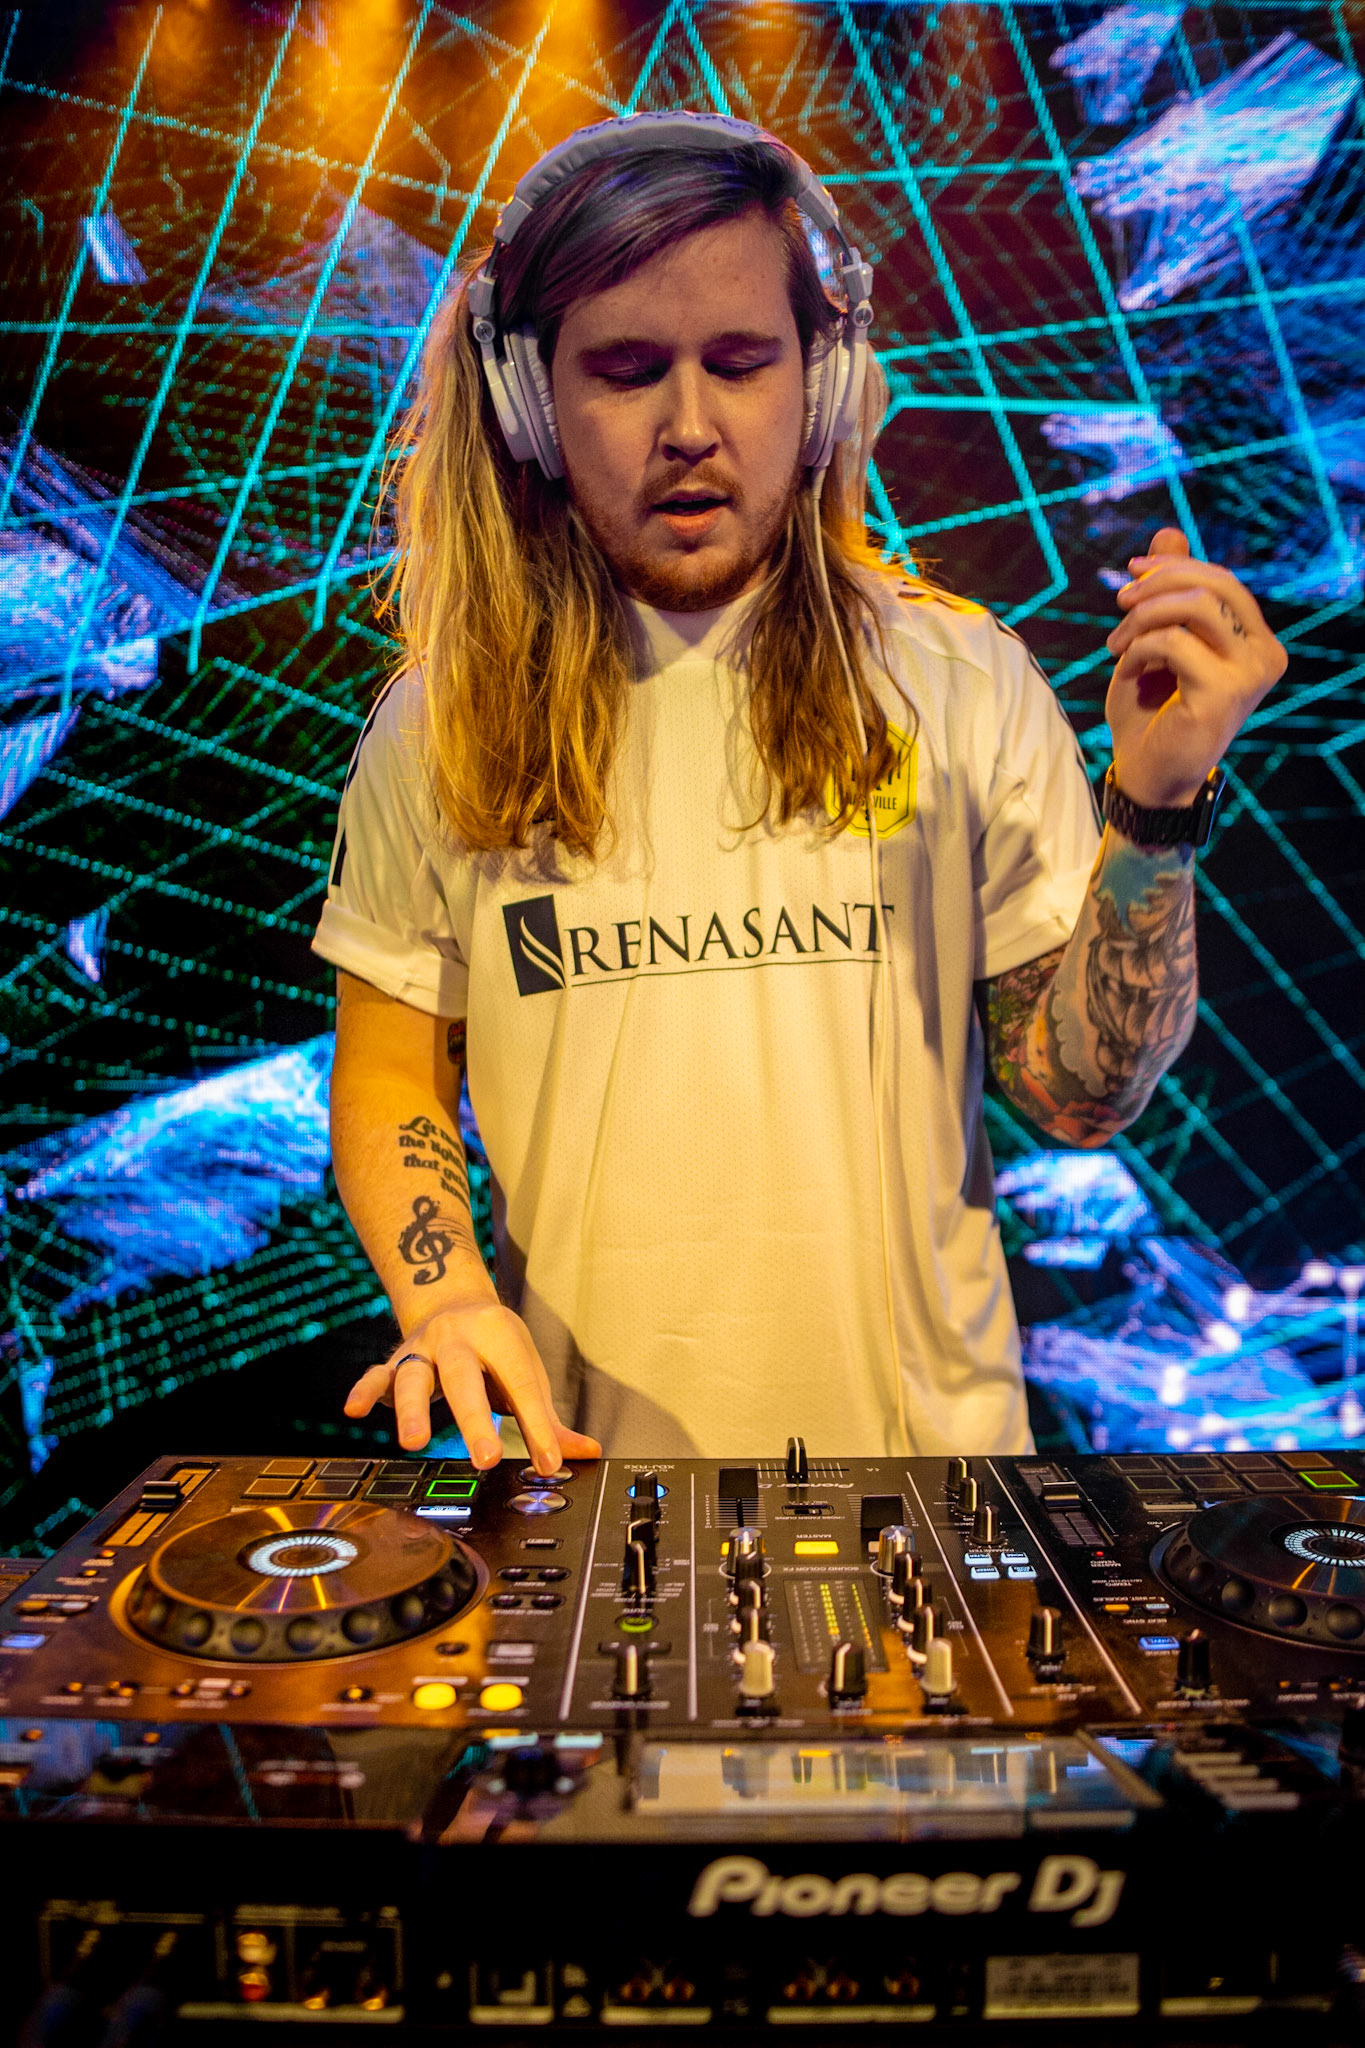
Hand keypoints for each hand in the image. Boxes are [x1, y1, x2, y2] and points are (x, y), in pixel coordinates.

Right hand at [344, 1292, 601, 1474]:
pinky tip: (355, 1410)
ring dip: (412, 1408)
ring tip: (413, 1442)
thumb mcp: (526, 1371)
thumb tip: (585, 1452)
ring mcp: (423, 1348)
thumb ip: (549, 1419)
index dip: (537, 1426)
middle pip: (464, 1378)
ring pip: (414, 1376)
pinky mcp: (396, 1361)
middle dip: (474, 1419)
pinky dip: (365, 1390)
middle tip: (485, 1458)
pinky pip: (377, 1375)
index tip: (550, 1463)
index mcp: (499, 1337)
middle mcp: (457, 1339)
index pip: (521, 1384)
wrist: (452, 1299)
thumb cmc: (495, 1347)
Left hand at [1104, 528, 1285, 808]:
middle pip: (1215, 584)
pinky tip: (1126, 673)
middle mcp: (1265, 655)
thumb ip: (1169, 591)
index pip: (1222, 581)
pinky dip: (1138, 649)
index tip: (1131, 572)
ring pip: (1195, 607)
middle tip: (1119, 600)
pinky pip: (1172, 642)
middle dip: (1158, 583)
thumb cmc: (1151, 712)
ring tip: (1116, 643)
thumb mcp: (1155, 641)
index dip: (1175, 567)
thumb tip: (1169, 531)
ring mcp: (1250, 675)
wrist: (1146, 775)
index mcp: (1258, 642)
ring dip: (1144, 616)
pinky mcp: (1224, 693)